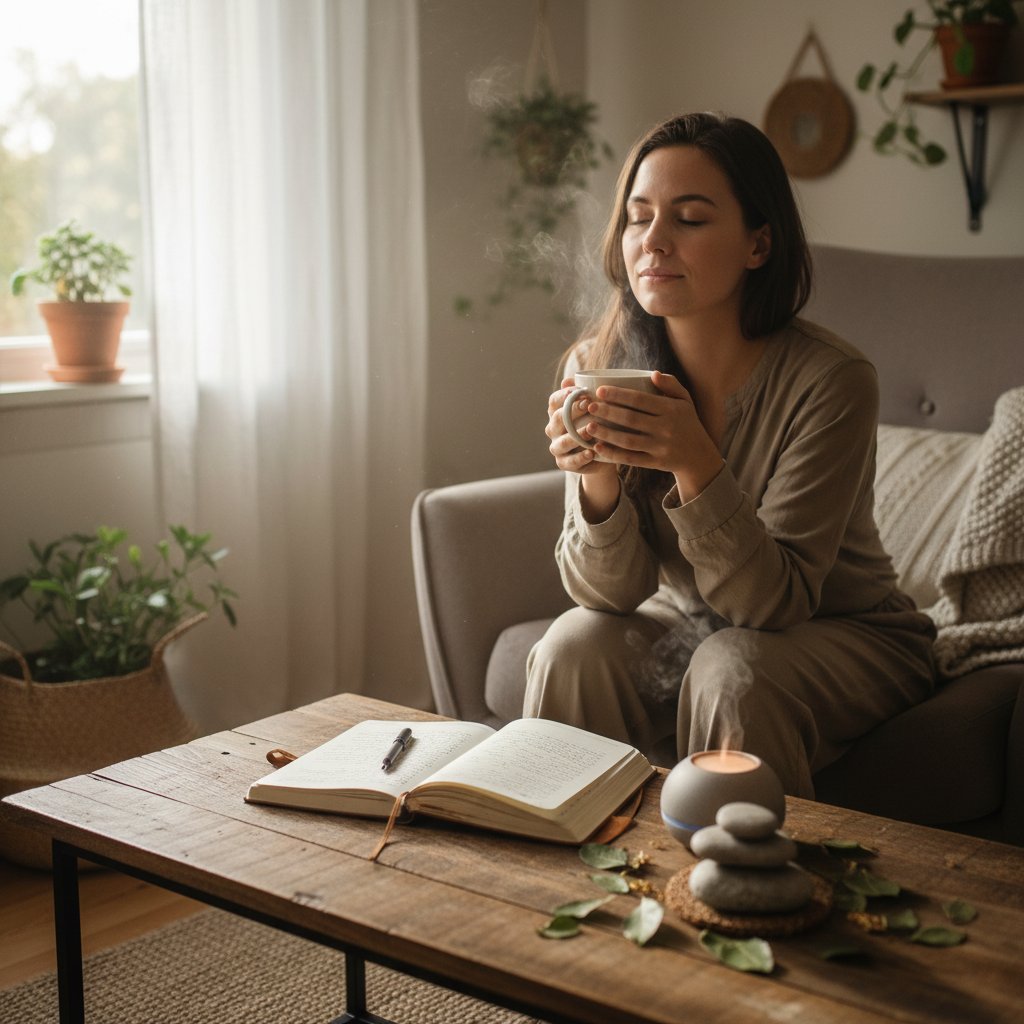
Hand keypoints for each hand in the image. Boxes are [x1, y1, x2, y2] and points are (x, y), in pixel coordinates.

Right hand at [544, 378, 616, 477]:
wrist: (603, 453)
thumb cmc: (598, 423)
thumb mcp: (595, 407)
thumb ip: (585, 393)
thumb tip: (570, 379)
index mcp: (557, 412)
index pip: (554, 401)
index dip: (564, 395)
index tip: (579, 390)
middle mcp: (553, 429)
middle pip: (558, 419)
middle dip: (572, 411)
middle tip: (589, 405)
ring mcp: (557, 447)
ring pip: (562, 441)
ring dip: (576, 435)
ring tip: (590, 429)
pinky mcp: (564, 463)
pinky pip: (569, 462)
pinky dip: (580, 457)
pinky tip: (591, 453)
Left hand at [581, 372, 722, 499]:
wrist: (699, 456)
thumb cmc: (687, 423)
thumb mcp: (685, 401)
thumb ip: (671, 384)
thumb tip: (653, 373)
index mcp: (671, 409)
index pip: (641, 400)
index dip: (619, 395)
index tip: (600, 391)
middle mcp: (666, 428)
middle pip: (631, 419)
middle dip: (608, 412)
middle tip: (589, 406)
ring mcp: (660, 447)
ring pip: (629, 441)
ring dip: (607, 434)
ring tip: (588, 426)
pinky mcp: (655, 463)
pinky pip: (632, 458)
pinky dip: (614, 454)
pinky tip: (598, 447)